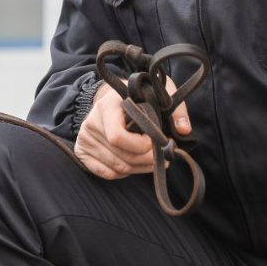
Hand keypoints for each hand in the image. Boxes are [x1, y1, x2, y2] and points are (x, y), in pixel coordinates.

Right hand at [74, 82, 190, 179]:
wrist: (112, 98)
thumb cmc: (138, 96)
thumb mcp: (158, 92)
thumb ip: (175, 108)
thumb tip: (184, 129)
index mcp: (107, 106)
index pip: (118, 136)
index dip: (140, 146)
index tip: (155, 140)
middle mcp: (92, 122)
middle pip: (121, 156)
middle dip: (146, 160)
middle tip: (162, 157)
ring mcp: (85, 138)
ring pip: (117, 167)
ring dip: (139, 168)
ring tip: (152, 160)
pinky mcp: (82, 151)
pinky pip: (106, 173)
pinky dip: (123, 173)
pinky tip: (133, 162)